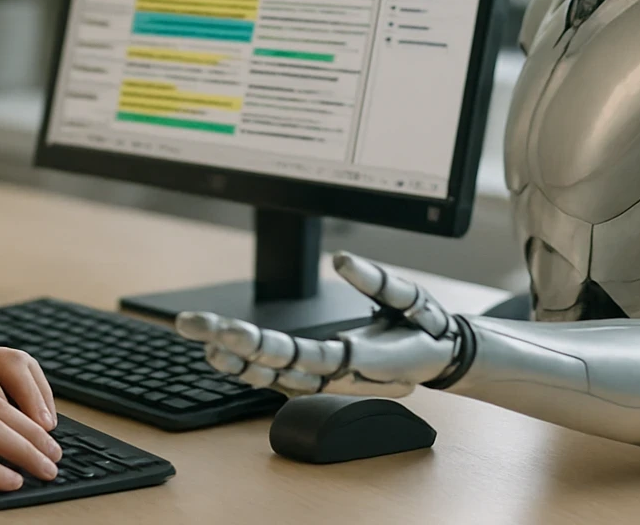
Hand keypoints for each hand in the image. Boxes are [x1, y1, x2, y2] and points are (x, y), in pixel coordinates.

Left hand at [175, 251, 463, 397]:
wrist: (437, 358)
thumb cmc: (424, 327)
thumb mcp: (412, 298)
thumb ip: (378, 280)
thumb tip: (342, 259)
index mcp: (366, 361)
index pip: (312, 356)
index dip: (272, 348)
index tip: (235, 334)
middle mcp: (341, 376)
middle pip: (282, 365)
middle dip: (238, 347)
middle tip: (201, 327)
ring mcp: (328, 380)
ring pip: (275, 375)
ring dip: (236, 360)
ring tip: (201, 338)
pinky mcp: (319, 376)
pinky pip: (278, 376)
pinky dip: (248, 367)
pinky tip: (219, 351)